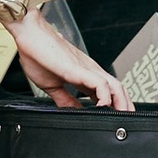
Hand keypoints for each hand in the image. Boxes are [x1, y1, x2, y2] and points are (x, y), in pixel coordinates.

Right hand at [9, 4, 129, 109]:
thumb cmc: (38, 55)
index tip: (116, 120)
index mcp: (83, 75)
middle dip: (124, 106)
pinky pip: (99, 83)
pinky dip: (105, 96)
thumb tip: (75, 113)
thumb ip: (65, 100)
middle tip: (128, 121)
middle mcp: (90, 71)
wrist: (29, 35)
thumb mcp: (52, 85)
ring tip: (122, 117)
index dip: (114, 106)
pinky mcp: (79, 68)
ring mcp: (86, 69)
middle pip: (117, 89)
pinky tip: (103, 107)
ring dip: (121, 102)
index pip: (106, 93)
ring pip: (114, 86)